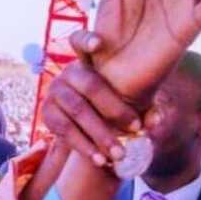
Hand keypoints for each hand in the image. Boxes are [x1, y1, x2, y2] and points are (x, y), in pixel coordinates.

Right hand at [42, 31, 154, 165]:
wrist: (88, 129)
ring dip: (100, 134)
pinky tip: (100, 159)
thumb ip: (145, 107)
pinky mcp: (46, 114)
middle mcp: (68, 73)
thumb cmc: (113, 109)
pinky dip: (84, 146)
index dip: (86, 39)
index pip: (80, 41)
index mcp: (90, 62)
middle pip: (91, 85)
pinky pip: (65, 130)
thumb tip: (154, 120)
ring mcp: (54, 92)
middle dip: (115, 110)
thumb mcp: (131, 104)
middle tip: (136, 130)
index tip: (98, 44)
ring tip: (120, 154)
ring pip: (78, 111)